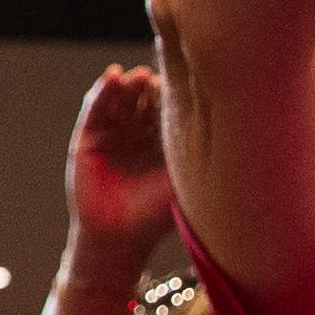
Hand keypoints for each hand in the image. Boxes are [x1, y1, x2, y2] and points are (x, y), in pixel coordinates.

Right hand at [59, 61, 175, 261]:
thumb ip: (195, 152)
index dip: (174, 92)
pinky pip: (94, 109)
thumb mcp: (181, 179)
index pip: (168, 108)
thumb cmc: (154, 215)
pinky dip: (102, 91)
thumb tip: (226, 119)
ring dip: (128, 84)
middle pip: (144, 99)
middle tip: (158, 77)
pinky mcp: (88, 139)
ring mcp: (112, 135)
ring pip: (121, 100)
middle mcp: (138, 135)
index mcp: (162, 143)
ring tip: (137, 76)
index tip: (184, 79)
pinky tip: (112, 76)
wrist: (118, 238)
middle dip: (150, 86)